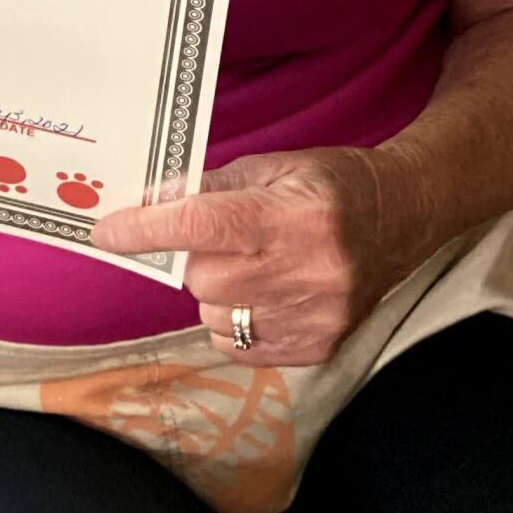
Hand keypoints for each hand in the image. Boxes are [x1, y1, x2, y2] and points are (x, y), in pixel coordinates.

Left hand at [87, 146, 432, 365]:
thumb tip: (148, 203)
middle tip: (226, 240)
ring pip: (214, 315)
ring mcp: (314, 315)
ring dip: (217, 292)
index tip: (107, 232)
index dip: (146, 229)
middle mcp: (305, 270)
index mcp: (291, 216)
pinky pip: (239, 345)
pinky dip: (235, 322)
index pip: (200, 225)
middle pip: (201, 277)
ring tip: (253, 266)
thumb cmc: (332, 185)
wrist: (404, 216)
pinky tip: (263, 294)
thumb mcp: (271, 167)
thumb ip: (208, 186)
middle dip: (196, 257)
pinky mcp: (318, 346)